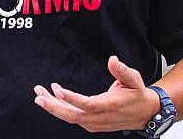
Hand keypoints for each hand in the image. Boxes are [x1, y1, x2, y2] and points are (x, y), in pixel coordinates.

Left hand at [33, 55, 160, 132]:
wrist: (144, 113)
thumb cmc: (136, 93)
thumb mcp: (134, 79)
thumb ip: (122, 70)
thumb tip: (112, 59)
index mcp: (110, 106)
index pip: (88, 105)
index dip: (72, 98)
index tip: (57, 89)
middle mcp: (100, 117)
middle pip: (73, 115)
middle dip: (54, 106)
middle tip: (38, 95)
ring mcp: (95, 123)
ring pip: (70, 117)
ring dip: (53, 105)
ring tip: (39, 92)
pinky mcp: (91, 123)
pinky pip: (73, 116)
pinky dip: (60, 107)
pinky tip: (51, 95)